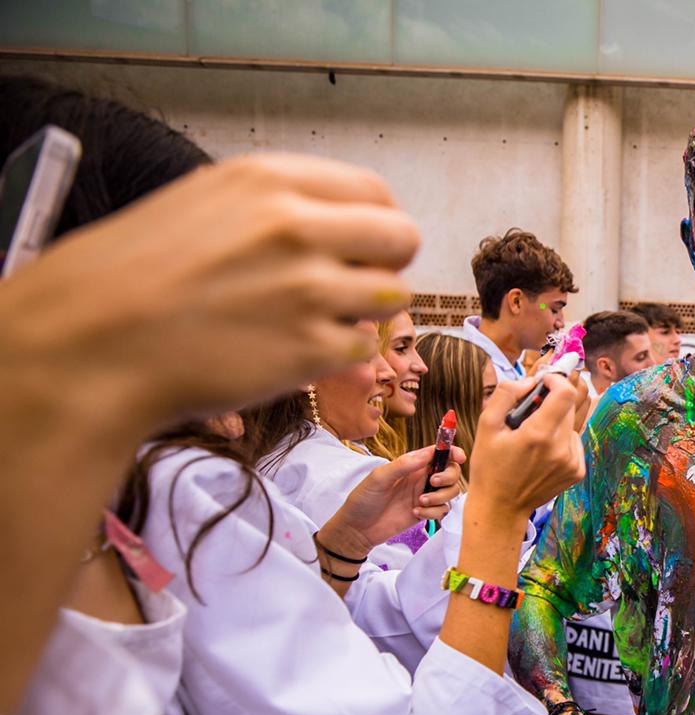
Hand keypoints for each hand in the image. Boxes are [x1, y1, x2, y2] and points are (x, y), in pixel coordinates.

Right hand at [2, 154, 419, 427]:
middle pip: (402, 239)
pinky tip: (292, 350)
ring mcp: (309, 290)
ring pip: (390, 296)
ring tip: (311, 318)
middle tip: (351, 282)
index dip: (376, 221)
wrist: (92, 342)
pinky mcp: (311, 349)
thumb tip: (344, 222)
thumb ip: (280, 205)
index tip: (362, 243)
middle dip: (385, 263)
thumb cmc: (140, 275)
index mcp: (270, 182)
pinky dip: (338, 353)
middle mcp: (296, 228)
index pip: (375, 192)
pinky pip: (363, 346)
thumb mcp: (206, 203)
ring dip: (361, 311)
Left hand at [322, 445, 465, 555]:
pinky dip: (433, 512)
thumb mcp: (378, 478)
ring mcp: (425, 495)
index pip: (438, 453)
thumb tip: (426, 454)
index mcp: (411, 465)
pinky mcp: (426, 513)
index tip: (458, 457)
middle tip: (433, 483)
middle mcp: (421, 478)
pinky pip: (443, 510)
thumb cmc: (363, 500)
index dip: (452, 451)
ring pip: (451, 491)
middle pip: (452, 471)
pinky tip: (415, 513)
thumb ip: (402, 466)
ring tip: (421, 502)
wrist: (357, 530)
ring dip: (441, 496)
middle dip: (449, 476)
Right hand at [470, 370, 589, 517]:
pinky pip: (574, 442)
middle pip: (568, 407)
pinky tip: (542, 453)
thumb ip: (506, 394)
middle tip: (531, 411)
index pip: (566, 393)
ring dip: (556, 422)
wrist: (501, 507)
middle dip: (552, 401)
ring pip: (572, 424)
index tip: (544, 382)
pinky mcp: (578, 472)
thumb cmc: (490, 467)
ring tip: (533, 438)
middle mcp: (561, 449)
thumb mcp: (486, 425)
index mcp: (538, 435)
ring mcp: (572, 462)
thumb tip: (530, 381)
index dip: (556, 380)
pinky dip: (561, 440)